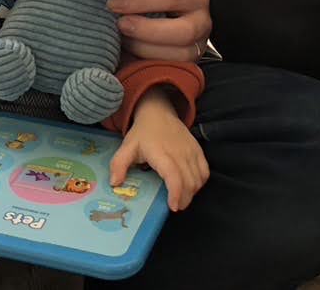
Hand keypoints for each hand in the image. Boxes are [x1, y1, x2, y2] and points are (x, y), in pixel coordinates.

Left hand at [108, 0, 210, 60]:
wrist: (171, 10)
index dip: (141, 1)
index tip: (113, 3)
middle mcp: (202, 22)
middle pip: (183, 32)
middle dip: (147, 30)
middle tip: (121, 24)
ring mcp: (198, 47)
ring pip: (179, 55)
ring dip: (145, 48)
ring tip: (123, 39)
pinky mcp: (187, 65)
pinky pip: (170, 69)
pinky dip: (148, 64)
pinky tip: (130, 55)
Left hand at [110, 91, 208, 210]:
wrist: (159, 112)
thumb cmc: (142, 133)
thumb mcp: (127, 147)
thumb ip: (118, 164)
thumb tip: (114, 184)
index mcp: (160, 153)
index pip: (173, 175)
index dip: (176, 193)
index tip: (172, 206)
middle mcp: (179, 152)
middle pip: (188, 182)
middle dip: (183, 199)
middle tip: (175, 207)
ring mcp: (191, 150)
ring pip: (198, 178)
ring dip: (192, 192)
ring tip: (181, 198)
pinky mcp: (198, 150)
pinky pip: (204, 171)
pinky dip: (200, 182)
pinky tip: (190, 187)